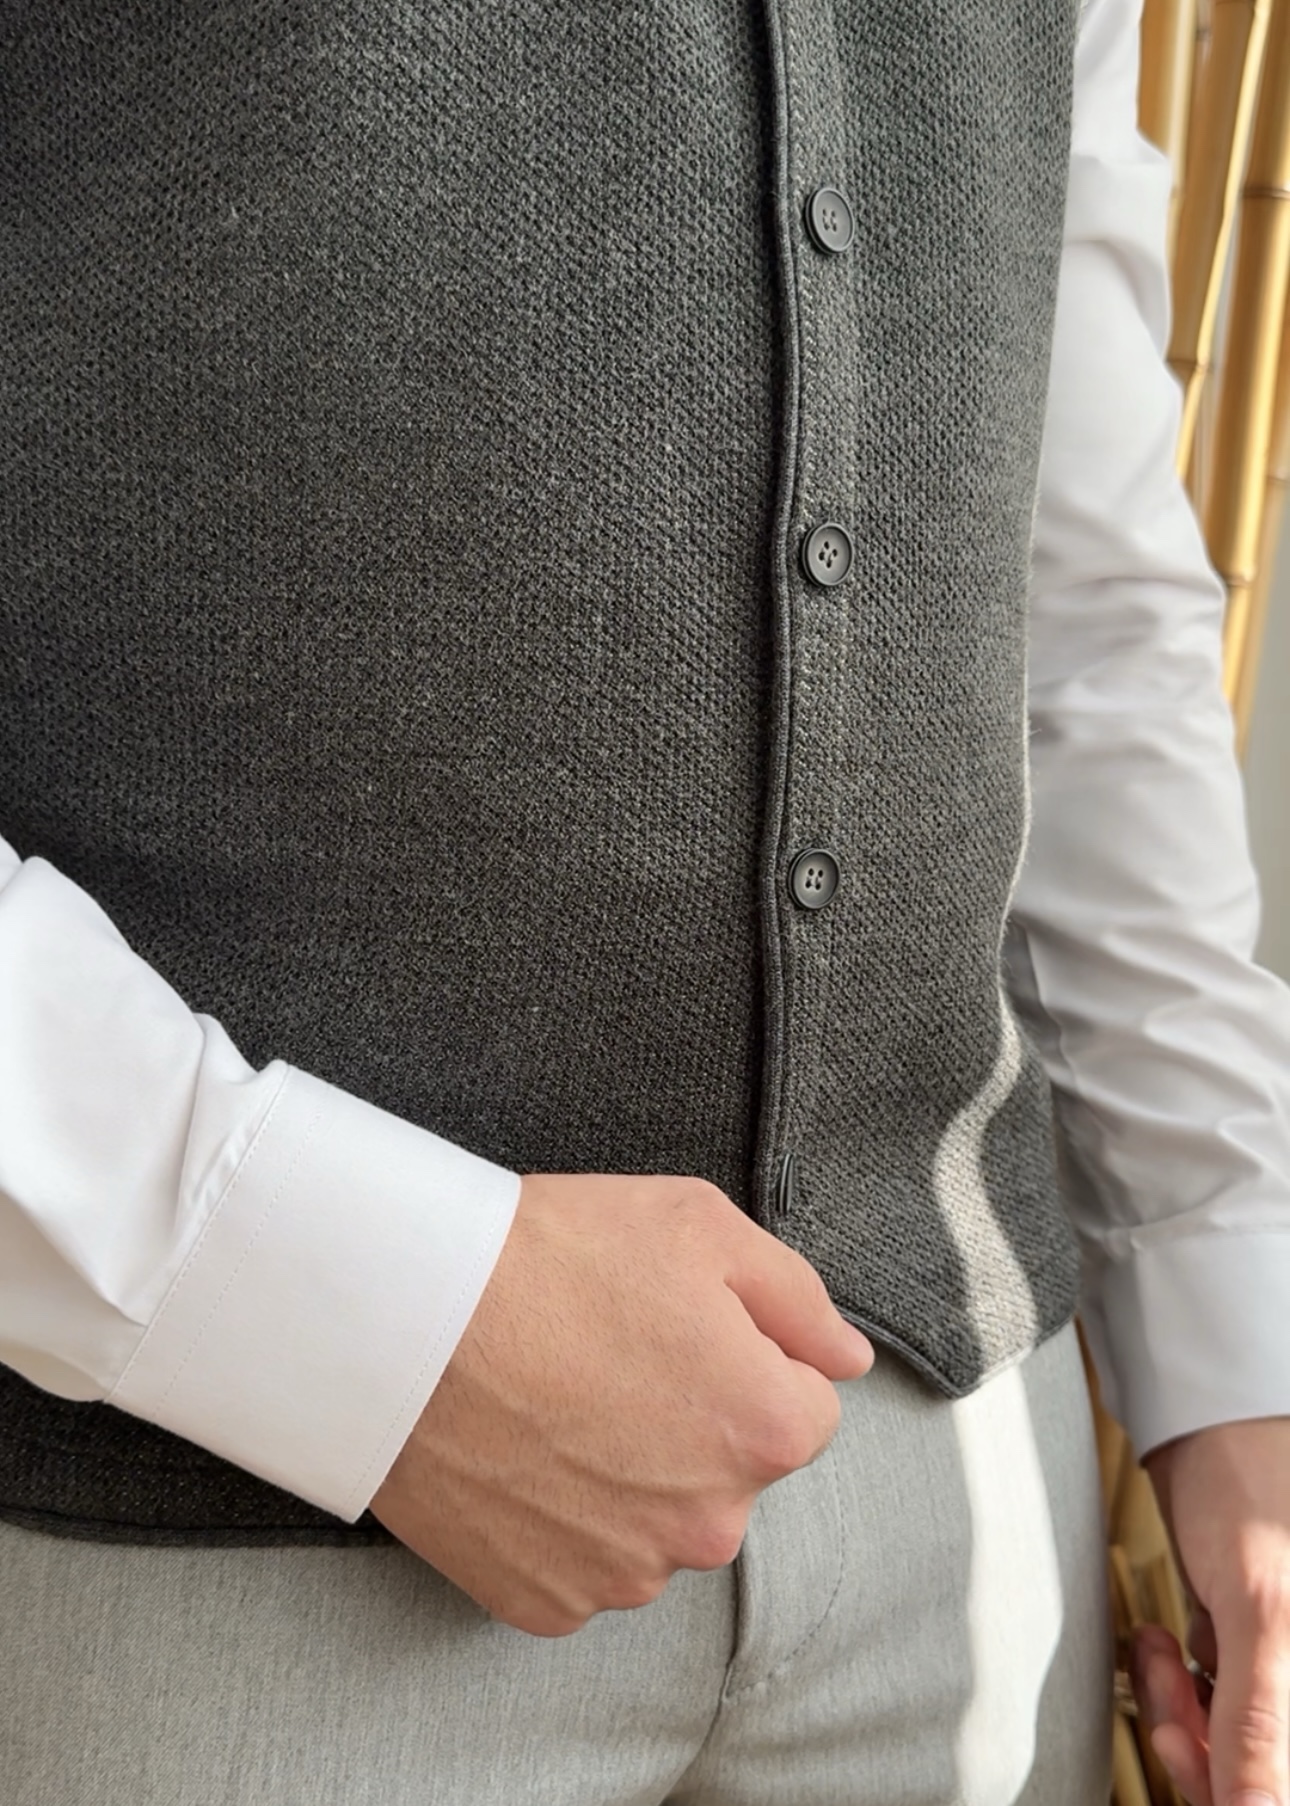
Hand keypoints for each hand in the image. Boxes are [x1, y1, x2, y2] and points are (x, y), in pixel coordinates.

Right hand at [370, 1171, 872, 1637]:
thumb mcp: (698, 1225)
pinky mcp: (544, 1603)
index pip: (804, 1407)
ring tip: (553, 1401)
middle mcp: (710, 1524)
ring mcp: (624, 1574)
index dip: (743, 1356)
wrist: (402, 1317)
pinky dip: (561, 1523)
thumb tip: (848, 1359)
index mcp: (766, 1429)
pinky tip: (521, 1455)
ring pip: (658, 1526)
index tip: (672, 1325)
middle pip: (730, 1474)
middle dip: (691, 1423)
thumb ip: (798, 1298)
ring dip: (627, 1479)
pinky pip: (584, 1567)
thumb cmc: (550, 1256)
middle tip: (605, 1356)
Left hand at [1131, 1417, 1289, 1805]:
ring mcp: (1289, 1675)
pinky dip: (1181, 1692)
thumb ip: (1265, 1722)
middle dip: (1208, 1754)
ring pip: (1238, 1753)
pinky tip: (1162, 1644)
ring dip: (1185, 1716)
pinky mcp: (1257, 1661)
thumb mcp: (1265, 1608)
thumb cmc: (1252, 1483)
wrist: (1210, 1420)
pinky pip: (1220, 1712)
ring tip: (1159, 1655)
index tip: (1195, 1761)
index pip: (1283, 1790)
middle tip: (1170, 1704)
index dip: (1246, 1797)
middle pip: (1266, 1778)